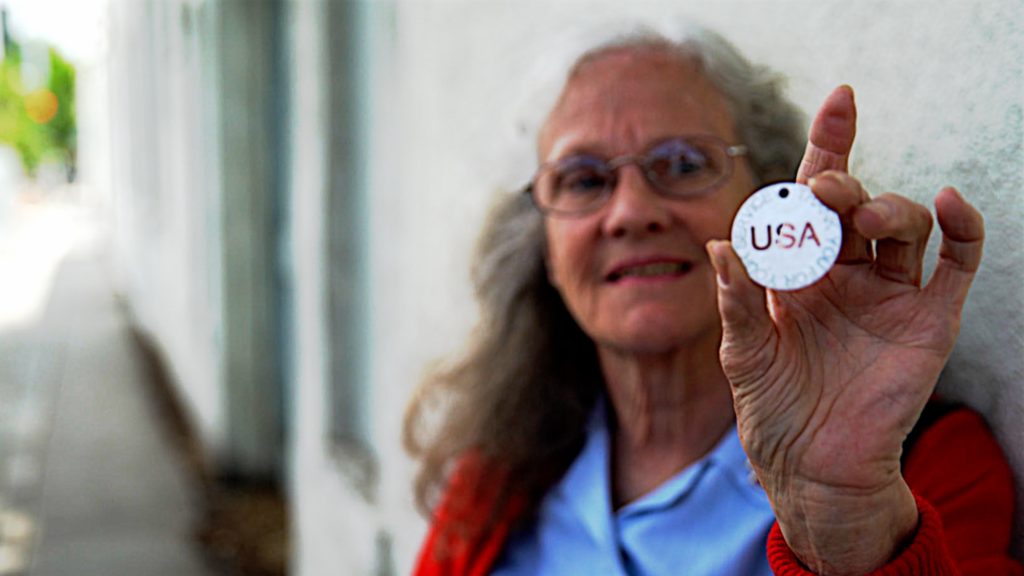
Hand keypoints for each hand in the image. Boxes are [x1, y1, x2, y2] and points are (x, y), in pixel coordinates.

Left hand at [705, 86, 984, 574]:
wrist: (812, 464)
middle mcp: (844, 272)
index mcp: (797, 270)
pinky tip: (950, 203)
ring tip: (859, 216)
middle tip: (822, 192)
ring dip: (885, 207)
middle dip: (840, 185)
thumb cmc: (772, 407)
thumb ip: (736, 300)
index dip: (827, 149)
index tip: (839, 102)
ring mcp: (888, 293)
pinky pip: (957, 264)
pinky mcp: (927, 319)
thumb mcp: (743, 352)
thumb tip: (722, 244)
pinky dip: (963, 229)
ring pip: (902, 225)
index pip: (811, 198)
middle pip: (855, 203)